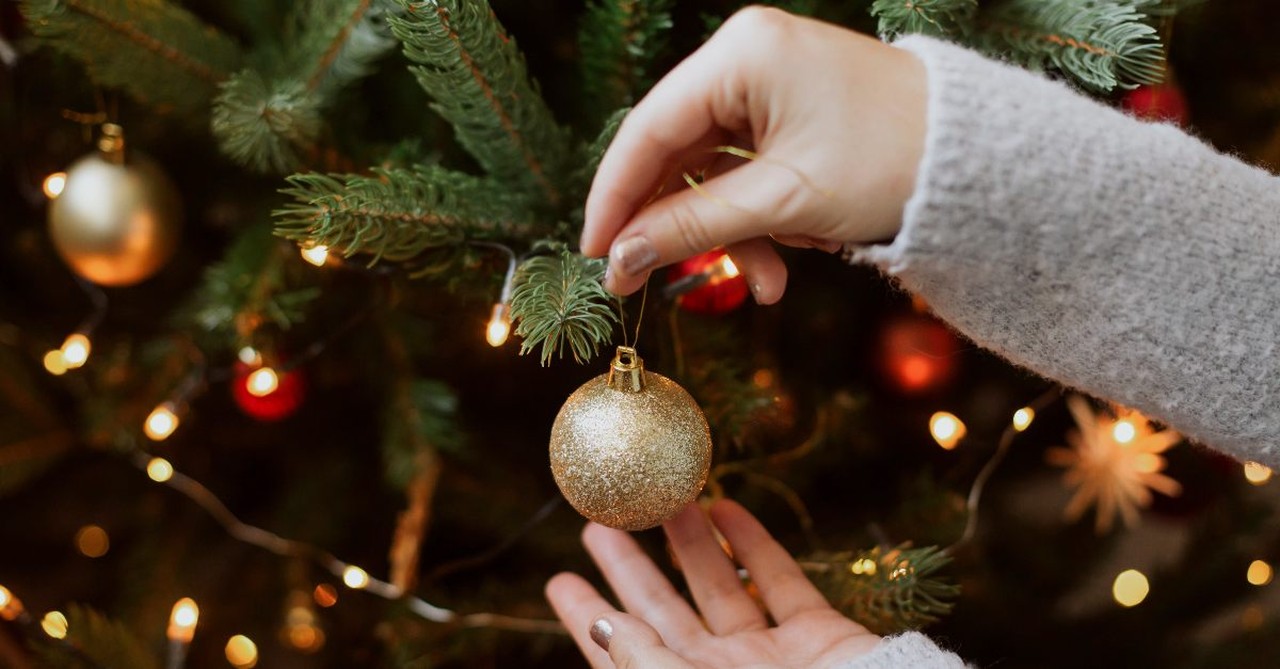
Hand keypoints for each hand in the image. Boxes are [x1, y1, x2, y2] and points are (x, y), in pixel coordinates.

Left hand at [546, 500, 879, 667]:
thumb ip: (645, 661)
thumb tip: (603, 626)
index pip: (622, 652)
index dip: (590, 618)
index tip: (561, 579)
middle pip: (664, 614)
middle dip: (631, 568)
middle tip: (599, 521)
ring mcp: (770, 656)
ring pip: (720, 588)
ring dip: (689, 543)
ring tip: (661, 499)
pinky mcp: (819, 637)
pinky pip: (780, 583)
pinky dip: (753, 544)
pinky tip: (725, 508)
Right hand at [581, 6, 926, 302]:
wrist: (982, 162)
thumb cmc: (892, 165)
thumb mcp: (783, 204)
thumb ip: (693, 229)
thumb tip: (620, 260)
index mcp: (743, 53)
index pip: (649, 129)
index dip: (616, 197)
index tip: (595, 254)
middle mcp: (748, 55)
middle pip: (677, 152)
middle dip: (681, 225)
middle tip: (651, 283)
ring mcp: (770, 80)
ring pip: (713, 169)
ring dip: (731, 232)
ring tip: (769, 283)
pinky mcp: (791, 109)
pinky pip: (747, 168)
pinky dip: (758, 217)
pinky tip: (789, 252)